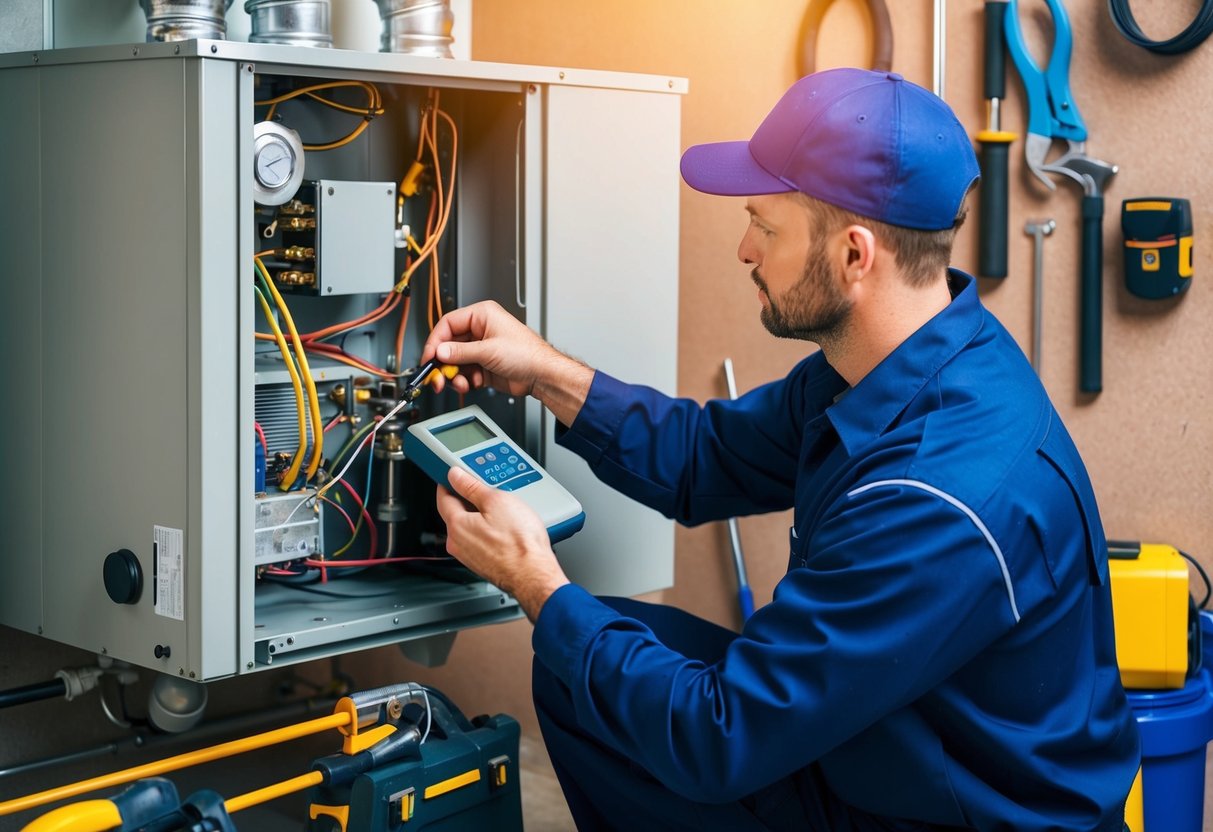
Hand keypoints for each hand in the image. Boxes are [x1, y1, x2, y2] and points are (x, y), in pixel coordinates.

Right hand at [421, 301, 555, 396]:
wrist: (542, 376)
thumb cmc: (527, 355)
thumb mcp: (489, 351)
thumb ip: (460, 352)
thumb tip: (439, 353)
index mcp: (482, 315)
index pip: (448, 324)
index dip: (435, 341)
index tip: (429, 358)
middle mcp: (480, 330)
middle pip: (448, 345)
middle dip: (442, 363)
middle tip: (438, 377)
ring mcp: (480, 349)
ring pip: (454, 361)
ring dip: (453, 375)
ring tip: (459, 383)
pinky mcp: (482, 366)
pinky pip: (463, 372)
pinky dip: (463, 380)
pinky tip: (471, 383)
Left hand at [436, 467, 569, 621]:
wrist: (533, 574)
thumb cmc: (519, 543)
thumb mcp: (497, 501)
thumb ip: (472, 486)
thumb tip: (456, 476)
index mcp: (456, 525)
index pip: (443, 497)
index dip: (449, 482)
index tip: (455, 475)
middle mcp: (457, 543)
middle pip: (456, 513)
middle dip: (468, 499)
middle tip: (485, 489)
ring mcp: (469, 556)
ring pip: (469, 528)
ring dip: (480, 517)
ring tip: (502, 510)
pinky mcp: (483, 564)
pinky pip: (480, 541)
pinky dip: (488, 532)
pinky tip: (506, 529)